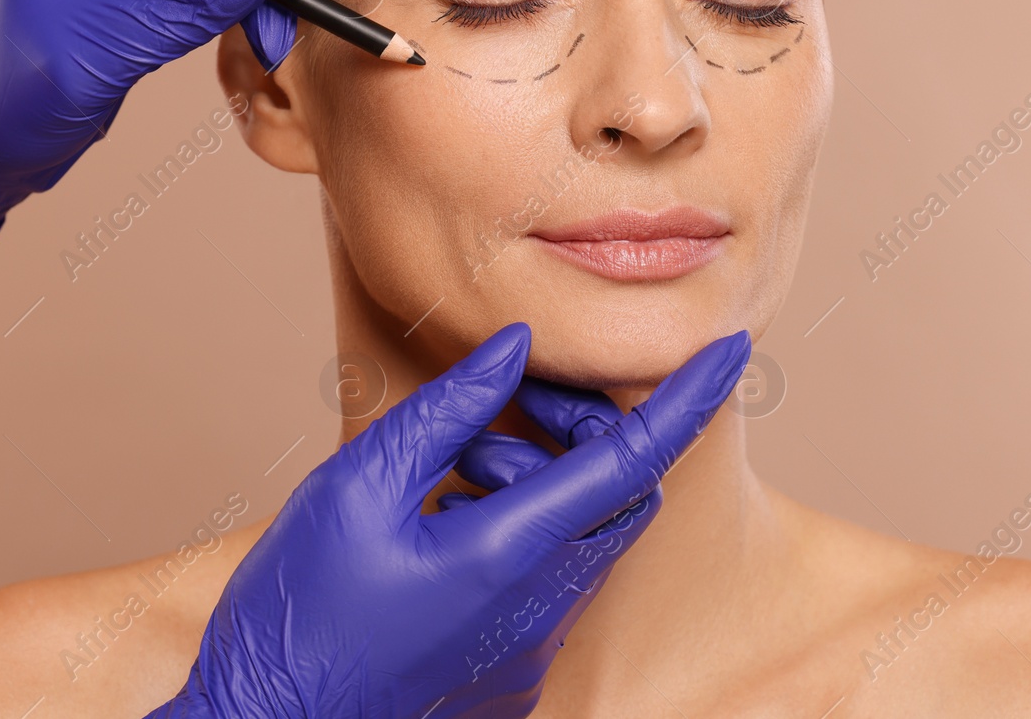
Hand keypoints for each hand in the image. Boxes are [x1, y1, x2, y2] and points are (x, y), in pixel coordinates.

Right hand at [149, 322, 751, 718]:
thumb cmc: (298, 611)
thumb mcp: (357, 486)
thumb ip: (449, 409)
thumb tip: (518, 350)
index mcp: (512, 555)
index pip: (635, 460)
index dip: (689, 398)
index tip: (733, 349)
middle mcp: (543, 612)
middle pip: (619, 499)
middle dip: (591, 436)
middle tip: (521, 408)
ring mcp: (531, 655)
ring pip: (584, 544)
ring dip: (545, 489)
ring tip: (457, 476)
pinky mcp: (511, 681)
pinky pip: (550, 592)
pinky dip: (523, 541)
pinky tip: (446, 535)